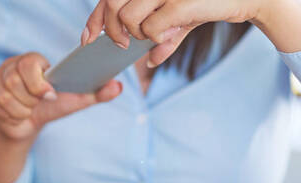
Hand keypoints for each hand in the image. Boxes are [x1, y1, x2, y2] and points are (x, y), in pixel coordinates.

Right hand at [0, 52, 122, 182]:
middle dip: (31, 98)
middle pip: (15, 80)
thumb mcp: (73, 101)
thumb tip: (117, 87)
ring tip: (30, 110)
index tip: (50, 94)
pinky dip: (14, 115)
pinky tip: (19, 115)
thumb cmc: (51, 108)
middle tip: (40, 104)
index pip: (30, 62)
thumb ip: (94, 93)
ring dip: (23, 109)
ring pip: (6, 95)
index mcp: (32, 62)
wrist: (27, 128)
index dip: (38, 79)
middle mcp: (11, 67)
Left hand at [81, 0, 300, 65]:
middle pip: (113, 6)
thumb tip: (150, 60)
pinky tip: (170, 36)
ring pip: (128, 20)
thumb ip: (165, 36)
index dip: (94, 18)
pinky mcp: (179, 2)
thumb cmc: (213, 3)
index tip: (87, 38)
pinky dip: (158, 39)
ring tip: (154, 36)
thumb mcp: (183, 18)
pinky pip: (152, 30)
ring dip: (137, 35)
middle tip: (121, 45)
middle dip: (111, 32)